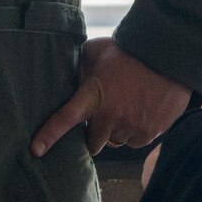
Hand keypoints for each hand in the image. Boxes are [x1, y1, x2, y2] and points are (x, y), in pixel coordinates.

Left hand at [31, 37, 189, 157]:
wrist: (166, 54)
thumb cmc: (126, 51)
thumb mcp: (94, 52)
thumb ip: (78, 69)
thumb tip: (64, 78)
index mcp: (93, 96)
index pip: (65, 119)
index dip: (49, 136)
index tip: (35, 151)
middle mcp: (111, 116)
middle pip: (93, 143)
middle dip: (94, 133)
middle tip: (102, 114)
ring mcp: (132, 126)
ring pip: (116, 142)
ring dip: (116, 132)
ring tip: (125, 107)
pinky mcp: (151, 132)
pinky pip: (136, 142)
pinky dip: (135, 132)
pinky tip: (139, 111)